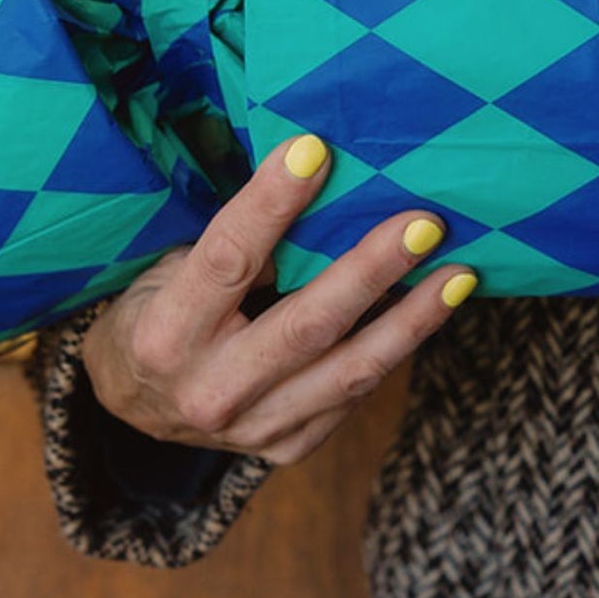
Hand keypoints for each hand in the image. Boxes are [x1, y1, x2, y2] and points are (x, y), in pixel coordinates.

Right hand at [81, 133, 476, 465]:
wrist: (138, 406)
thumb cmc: (159, 312)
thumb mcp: (168, 272)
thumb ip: (233, 246)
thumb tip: (319, 184)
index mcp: (165, 337)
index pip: (227, 260)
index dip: (272, 204)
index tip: (315, 150)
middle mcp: (209, 393)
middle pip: (306, 325)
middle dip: (371, 270)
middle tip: (423, 224)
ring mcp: (253, 430)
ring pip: (350, 372)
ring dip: (413, 320)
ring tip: (459, 274)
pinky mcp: (288, 448)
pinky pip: (354, 394)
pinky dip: (394, 349)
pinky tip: (427, 311)